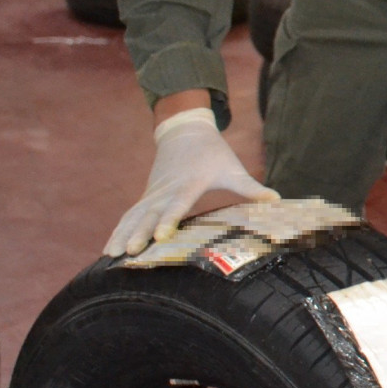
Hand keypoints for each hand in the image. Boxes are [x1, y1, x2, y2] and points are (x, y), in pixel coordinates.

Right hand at [103, 108, 279, 256]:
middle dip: (138, 232)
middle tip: (128, 253)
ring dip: (122, 233)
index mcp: (188, 183)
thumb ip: (252, 187)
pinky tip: (109, 249)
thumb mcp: (233, 169)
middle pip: (150, 212)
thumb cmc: (214, 153)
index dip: (169, 219)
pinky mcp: (147, 197)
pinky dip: (119, 230)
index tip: (160, 235)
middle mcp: (166, 189)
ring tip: (110, 256)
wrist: (186, 131)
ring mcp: (153, 193)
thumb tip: (277, 200)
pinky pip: (130, 214)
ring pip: (134, 214)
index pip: (177, 204)